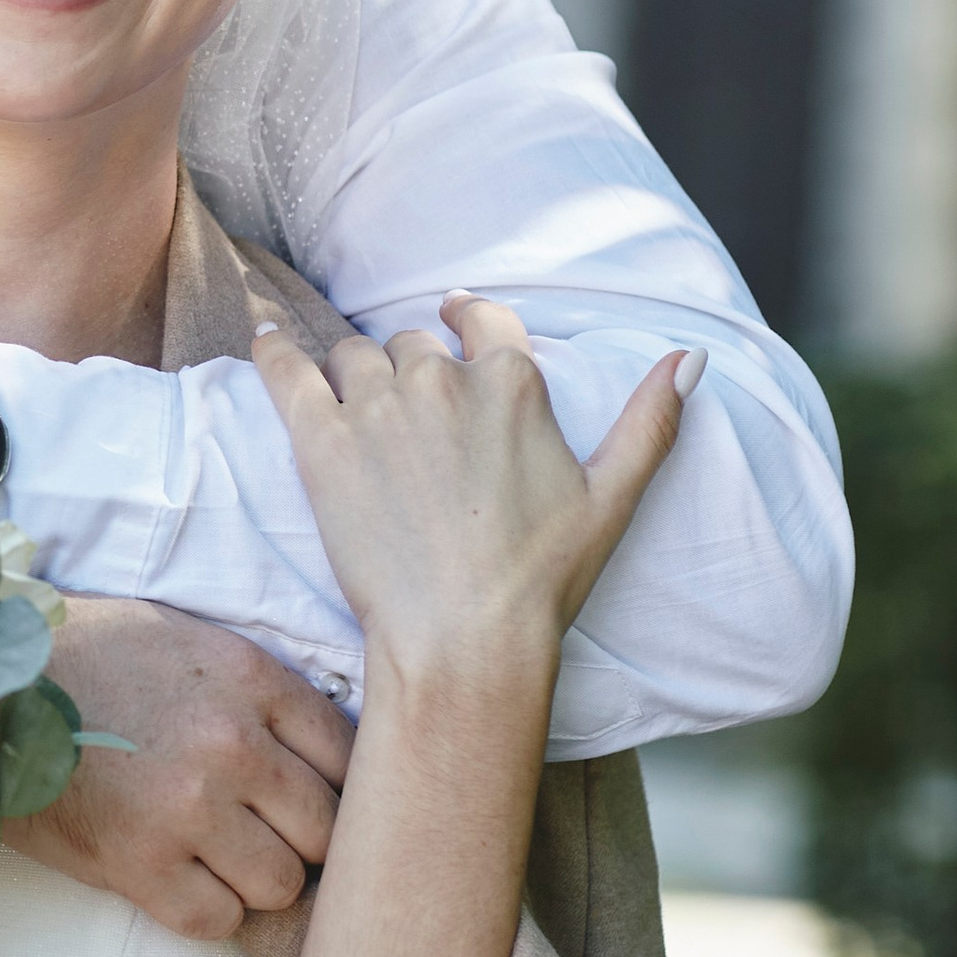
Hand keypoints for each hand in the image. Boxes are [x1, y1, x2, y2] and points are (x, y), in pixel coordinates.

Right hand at [5, 594, 350, 943]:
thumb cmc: (88, 659)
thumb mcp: (189, 639)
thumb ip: (262, 691)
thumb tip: (328, 753)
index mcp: (252, 680)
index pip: (352, 759)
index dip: (338, 788)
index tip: (313, 799)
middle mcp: (232, 745)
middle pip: (328, 831)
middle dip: (302, 840)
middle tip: (266, 834)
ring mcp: (187, 808)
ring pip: (280, 884)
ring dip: (254, 879)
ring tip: (215, 855)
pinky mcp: (138, 863)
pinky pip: (217, 920)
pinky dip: (205, 909)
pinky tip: (176, 876)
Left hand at [248, 295, 692, 683]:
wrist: (463, 638)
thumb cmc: (540, 580)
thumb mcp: (612, 498)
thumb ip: (650, 421)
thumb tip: (690, 356)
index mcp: (512, 384)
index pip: (483, 320)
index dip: (467, 318)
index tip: (454, 319)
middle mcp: (442, 381)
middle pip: (413, 344)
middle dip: (412, 371)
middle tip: (410, 420)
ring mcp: (378, 406)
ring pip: (355, 355)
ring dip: (354, 373)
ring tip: (353, 408)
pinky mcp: (321, 441)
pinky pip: (286, 370)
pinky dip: (274, 352)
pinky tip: (266, 344)